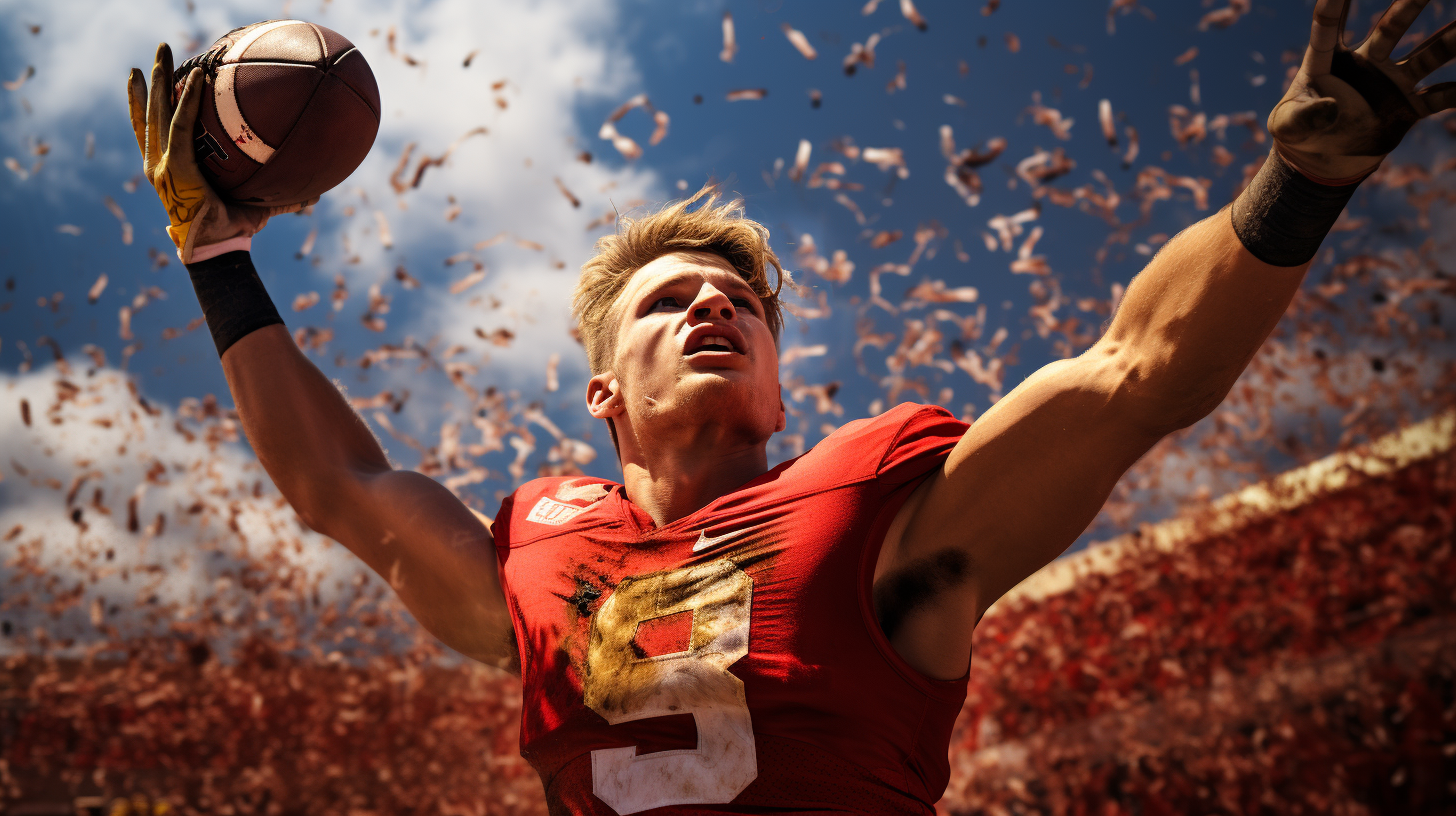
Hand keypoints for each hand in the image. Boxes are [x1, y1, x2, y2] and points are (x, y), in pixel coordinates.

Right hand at [126, 43, 313, 262]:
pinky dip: (189, 101)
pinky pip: (182, 126)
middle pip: (149, 114)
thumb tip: (316, 195)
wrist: (219, 250)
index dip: (147, 104)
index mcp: (167, 168)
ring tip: (164, 54)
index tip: (152, 78)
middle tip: (157, 54)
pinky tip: (198, 77)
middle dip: (151, 83)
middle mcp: (158, 164)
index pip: (152, 130)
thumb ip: (281, 196)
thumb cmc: (234, 231)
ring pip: (159, 113)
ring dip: (162, 81)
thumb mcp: (257, 207)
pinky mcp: (175, 168)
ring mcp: (163, 166)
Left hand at [1269, 0, 1454, 180]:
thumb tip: (1330, 108)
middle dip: (1410, 3)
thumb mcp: (1290, 127)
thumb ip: (1303, 117)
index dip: (1335, 6)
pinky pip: (1440, 96)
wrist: (1326, 157)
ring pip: (1427, 55)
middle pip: (1391, 27)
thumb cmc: (1300, 133)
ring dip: (1449, 41)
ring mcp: (1390, 82)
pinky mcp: (1408, 106)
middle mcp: (1365, 63)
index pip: (1328, 28)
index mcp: (1328, 62)